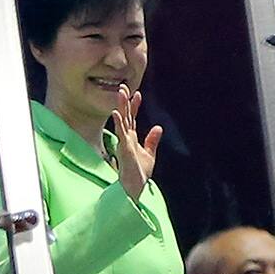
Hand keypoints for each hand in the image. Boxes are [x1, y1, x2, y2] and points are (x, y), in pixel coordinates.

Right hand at [111, 84, 162, 200]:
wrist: (136, 186)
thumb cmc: (140, 172)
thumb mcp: (149, 154)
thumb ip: (152, 140)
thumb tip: (158, 127)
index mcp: (131, 138)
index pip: (132, 118)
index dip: (134, 106)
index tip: (137, 93)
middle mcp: (126, 138)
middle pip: (125, 116)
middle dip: (124, 102)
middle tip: (123, 87)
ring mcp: (124, 142)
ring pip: (122, 121)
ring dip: (121, 107)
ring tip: (120, 94)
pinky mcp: (124, 148)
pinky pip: (120, 133)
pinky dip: (118, 123)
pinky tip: (116, 113)